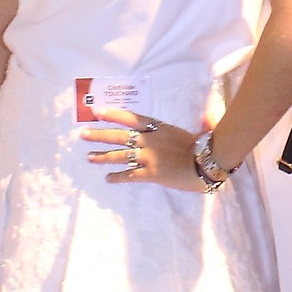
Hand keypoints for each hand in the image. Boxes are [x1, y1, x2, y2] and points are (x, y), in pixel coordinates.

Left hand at [80, 107, 205, 192]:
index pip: (131, 117)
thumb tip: (208, 116)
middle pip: (119, 136)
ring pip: (120, 156)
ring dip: (103, 156)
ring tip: (89, 157)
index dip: (113, 114)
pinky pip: (130, 175)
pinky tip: (108, 178)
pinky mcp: (151, 174)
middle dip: (99, 135)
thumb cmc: (203, 146)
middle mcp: (149, 140)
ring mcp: (148, 157)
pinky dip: (118, 177)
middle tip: (83, 134)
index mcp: (158, 127)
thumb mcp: (192, 130)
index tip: (98, 112)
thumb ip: (190, 124)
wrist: (207, 163)